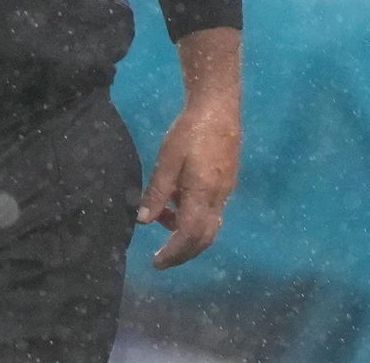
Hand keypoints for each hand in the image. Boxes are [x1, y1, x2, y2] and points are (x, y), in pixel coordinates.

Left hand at [137, 96, 239, 268]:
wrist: (218, 108)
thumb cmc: (189, 132)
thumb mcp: (167, 160)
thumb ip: (157, 192)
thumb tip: (143, 221)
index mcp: (203, 195)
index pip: (189, 236)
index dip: (173, 253)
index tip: (156, 262)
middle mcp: (218, 198)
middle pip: (203, 238)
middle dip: (182, 253)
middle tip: (160, 258)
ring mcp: (225, 191)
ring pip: (208, 226)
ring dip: (186, 233)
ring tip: (161, 219)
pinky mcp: (226, 182)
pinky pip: (211, 212)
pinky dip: (193, 218)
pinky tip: (177, 202)